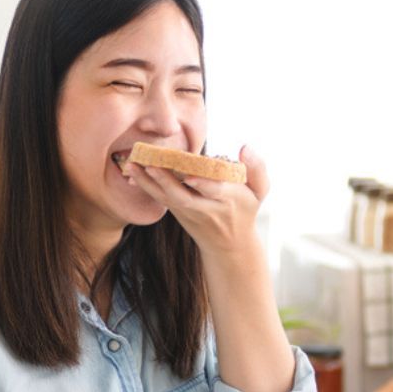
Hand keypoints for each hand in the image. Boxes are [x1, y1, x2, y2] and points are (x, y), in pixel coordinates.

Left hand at [127, 144, 268, 256]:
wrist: (228, 244)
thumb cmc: (245, 210)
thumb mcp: (260, 191)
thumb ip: (257, 168)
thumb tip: (244, 147)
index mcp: (228, 200)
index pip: (215, 191)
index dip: (203, 184)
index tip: (189, 174)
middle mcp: (205, 208)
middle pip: (183, 197)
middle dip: (166, 182)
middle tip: (150, 165)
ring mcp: (188, 212)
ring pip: (167, 198)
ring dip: (148, 182)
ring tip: (133, 164)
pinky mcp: (177, 212)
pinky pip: (160, 198)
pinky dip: (145, 185)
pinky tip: (133, 171)